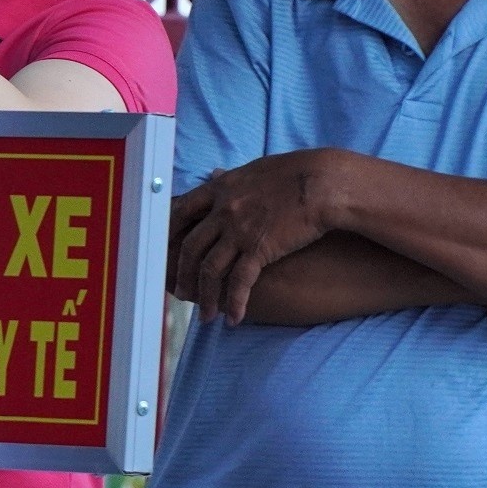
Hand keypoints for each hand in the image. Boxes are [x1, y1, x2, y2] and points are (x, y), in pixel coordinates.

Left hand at [169, 151, 353, 322]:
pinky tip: (233, 318)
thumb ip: (229, 177)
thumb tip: (214, 174)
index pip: (181, 212)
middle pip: (191, 247)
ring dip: (204, 296)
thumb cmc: (295, 172)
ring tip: (205, 315)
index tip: (164, 251)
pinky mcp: (259, 248)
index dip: (169, 234)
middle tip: (180, 293)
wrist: (323, 182)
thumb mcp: (254, 169)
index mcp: (220, 188)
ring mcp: (239, 230)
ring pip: (210, 270)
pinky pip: (239, 282)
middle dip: (182, 274)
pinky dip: (234, 303)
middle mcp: (223, 210)